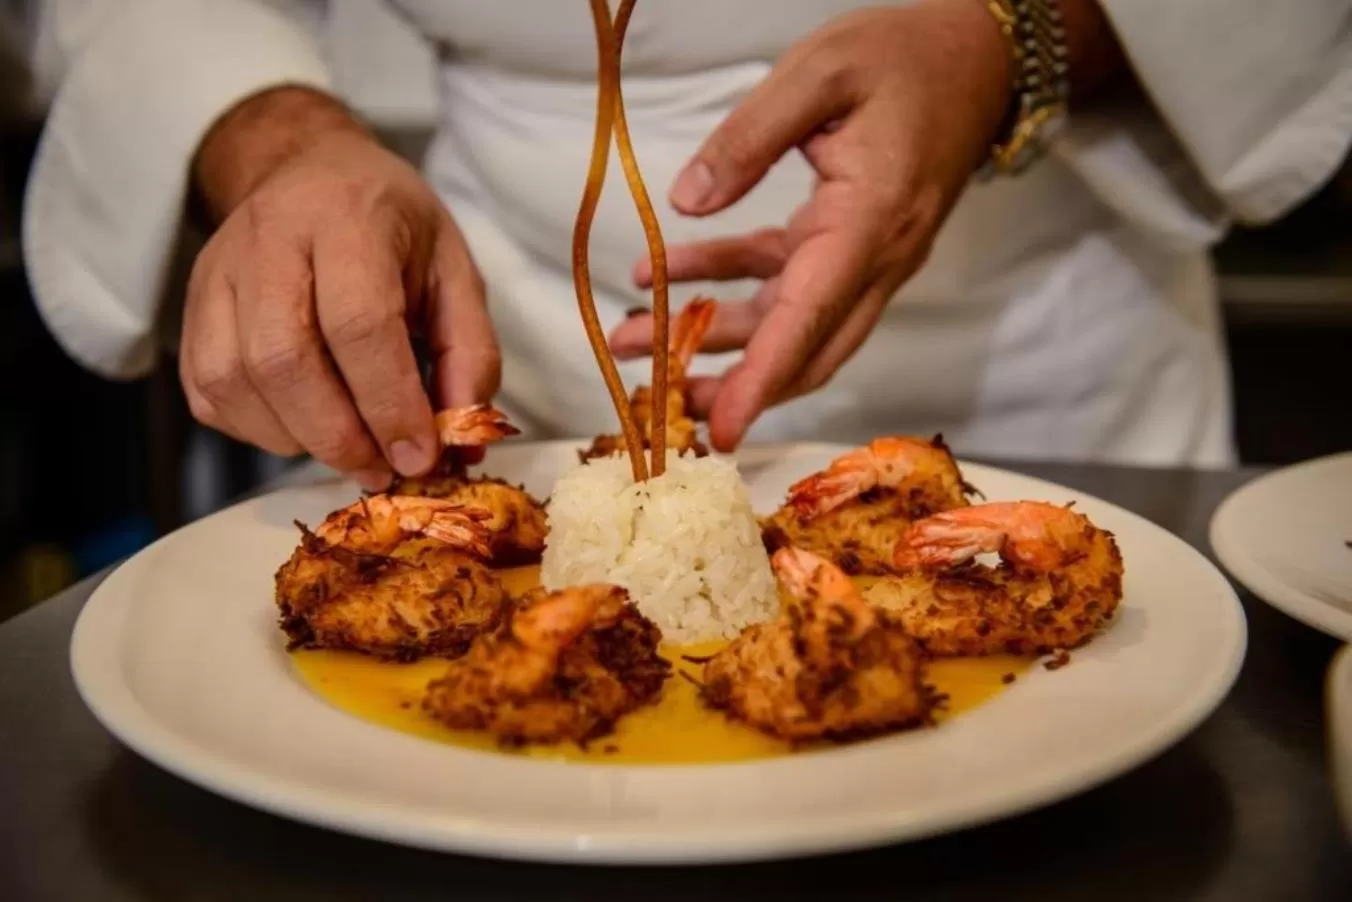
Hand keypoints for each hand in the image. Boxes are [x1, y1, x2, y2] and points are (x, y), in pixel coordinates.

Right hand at [179, 88, 498, 489]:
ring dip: (299, 439)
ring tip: (351, 448)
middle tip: (383, 470)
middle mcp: (267, 241)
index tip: (419, 456)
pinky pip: (210, 394)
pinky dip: (259, 430)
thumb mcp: (454, 272)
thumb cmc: (390, 228)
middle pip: (285, 360)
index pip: (358, 324)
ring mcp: (215, 276)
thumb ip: (468, 354)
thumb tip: (463, 441)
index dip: (388, 403)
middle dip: (340, 436)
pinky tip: (304, 427)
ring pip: (236, 382)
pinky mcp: (189, 313)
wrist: (306, 172)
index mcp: (346, 219)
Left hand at [610, 0, 1014, 450]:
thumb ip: (746, 137)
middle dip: (728, 381)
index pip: (810, 319)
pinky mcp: (850, 245)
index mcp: (869, 222)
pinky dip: (727, 286)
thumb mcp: (817, 73)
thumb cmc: (905, 56)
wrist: (977, 57)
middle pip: (801, 348)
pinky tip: (667, 275)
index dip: (761, 380)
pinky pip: (785, 282)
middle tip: (657, 395)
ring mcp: (866, 258)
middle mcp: (874, 258)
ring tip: (633, 336)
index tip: (721, 430)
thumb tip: (685, 201)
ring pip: (788, 324)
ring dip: (713, 337)